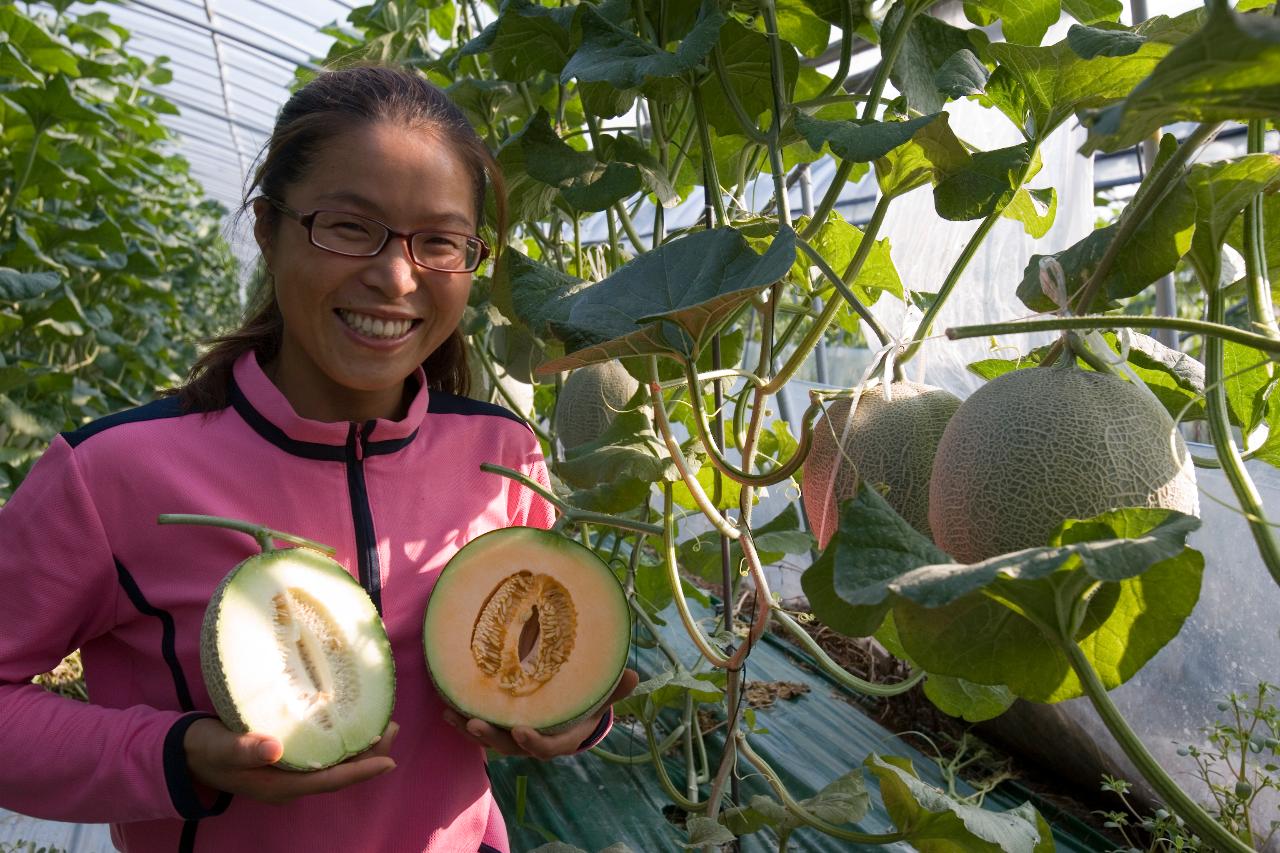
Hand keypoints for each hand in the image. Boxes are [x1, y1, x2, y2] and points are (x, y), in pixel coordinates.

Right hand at [183, 717, 397, 804]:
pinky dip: (343, 741)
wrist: (185, 754)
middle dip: (369, 755)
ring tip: (384, 724)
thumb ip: (245, 749)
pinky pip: (324, 755)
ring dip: (360, 747)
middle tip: (393, 728)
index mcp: (280, 785)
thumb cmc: (205, 749)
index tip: (389, 761)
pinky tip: (353, 724)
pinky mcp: (288, 759)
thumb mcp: (220, 747)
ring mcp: (290, 772)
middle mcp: (291, 782)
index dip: (360, 771)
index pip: (329, 781)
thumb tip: (276, 749)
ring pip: (334, 764)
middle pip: (339, 773)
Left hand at [444, 668, 638, 759]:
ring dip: (471, 730)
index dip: (533, 742)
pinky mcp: (500, 727)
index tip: (520, 730)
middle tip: (477, 723)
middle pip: (511, 747)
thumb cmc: (586, 703)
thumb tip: (634, 675)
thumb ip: (615, 690)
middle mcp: (533, 742)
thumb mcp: (602, 697)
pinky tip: (448, 710)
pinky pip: (480, 729)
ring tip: (453, 715)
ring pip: (491, 740)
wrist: (569, 713)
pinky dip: (463, 722)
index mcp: (559, 739)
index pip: (546, 748)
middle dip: (492, 737)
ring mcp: (514, 737)